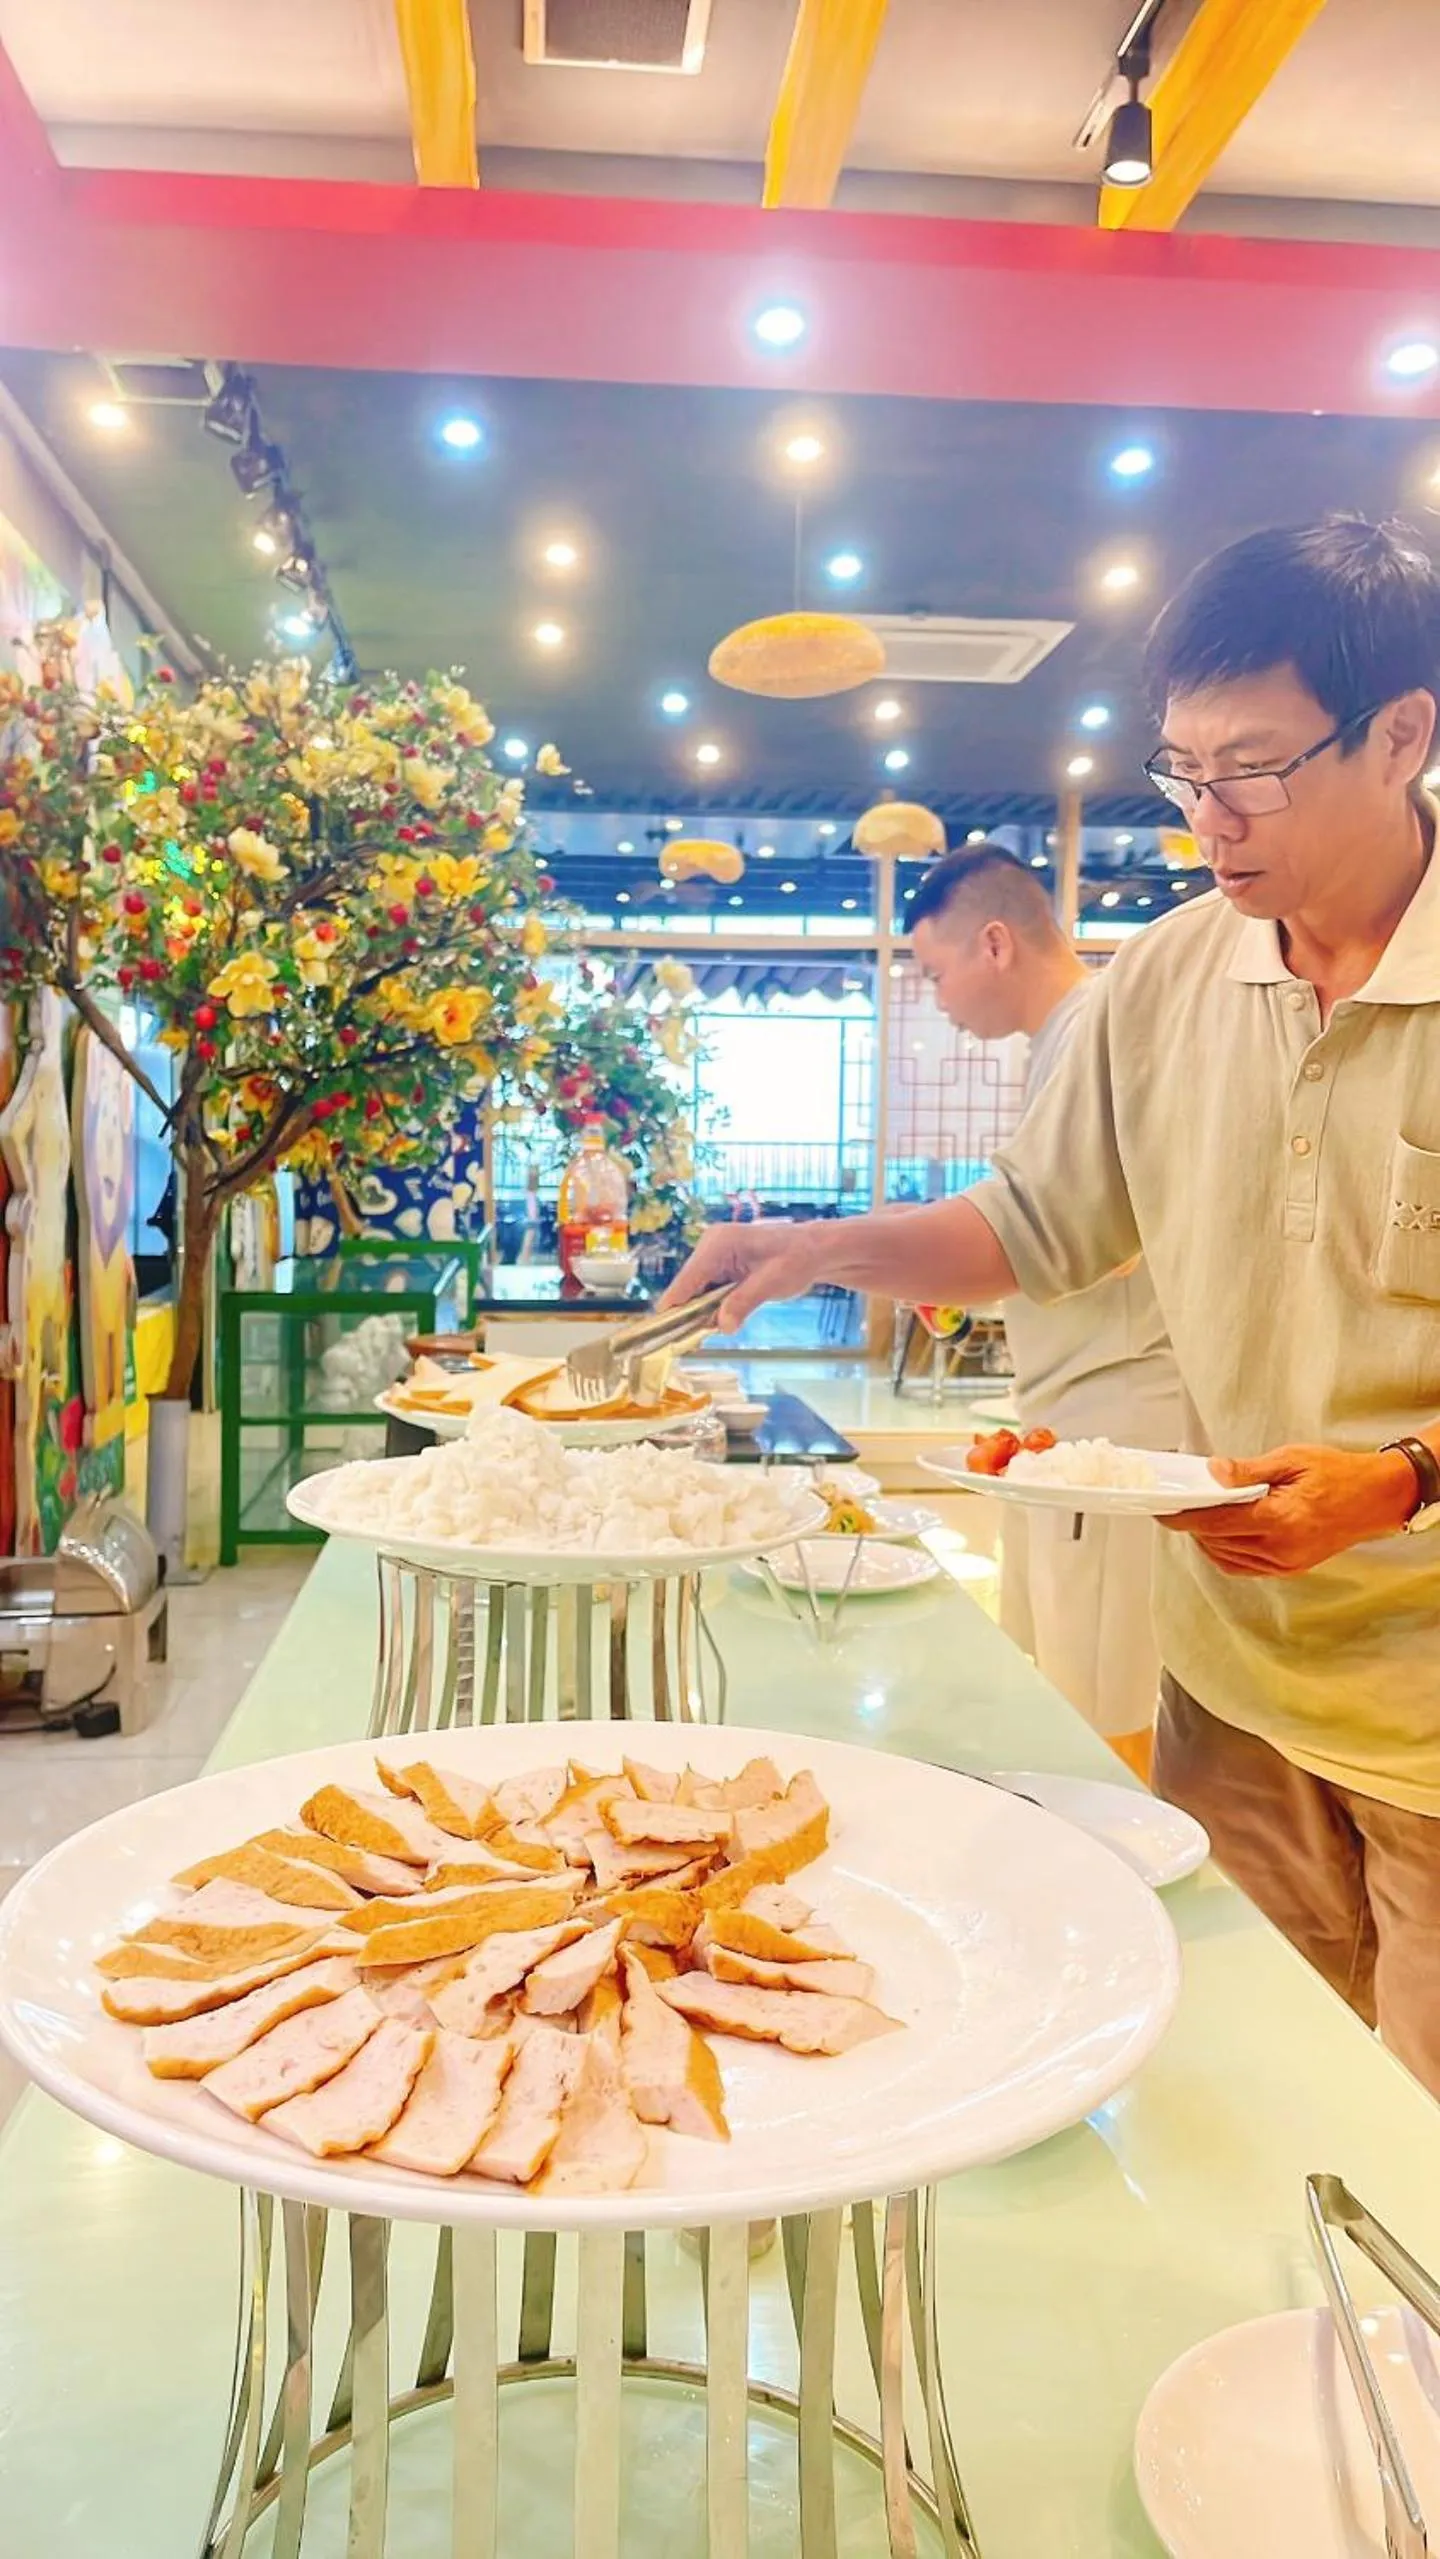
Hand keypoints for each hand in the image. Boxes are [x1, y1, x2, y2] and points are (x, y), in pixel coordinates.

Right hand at [658, 1220, 826, 1329]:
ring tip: (724, 1325)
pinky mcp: (720, 1269)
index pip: (686, 1280)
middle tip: (700, 1340)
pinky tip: (728, 1318)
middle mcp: (710, 1248)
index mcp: (718, 1243)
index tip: (662, 1335)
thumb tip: (722, 1326)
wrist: (815, 1250)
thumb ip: (744, 1302)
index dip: (673, 1308)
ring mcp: (713, 1258)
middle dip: (692, 1315)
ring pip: (695, 1294)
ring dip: (704, 1314)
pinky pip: (707, 1293)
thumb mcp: (773, 1282)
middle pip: (686, 1289)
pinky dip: (713, 1309)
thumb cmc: (798, 1258)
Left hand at [1159, 1444, 1417, 1576]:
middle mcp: (1281, 1548)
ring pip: (1227, 1559)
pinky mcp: (1290, 1569)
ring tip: (1199, 1516)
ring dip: (1208, 1540)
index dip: (1183, 1518)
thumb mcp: (1291, 1459)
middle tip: (1180, 1505)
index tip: (1162, 1511)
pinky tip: (1221, 1533)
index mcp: (1279, 1519)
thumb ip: (1248, 1470)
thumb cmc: (1337, 1473)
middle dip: (1193, 1526)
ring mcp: (1286, 1563)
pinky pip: (1245, 1566)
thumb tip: (1212, 1473)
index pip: (1215, 1524)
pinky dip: (1226, 1552)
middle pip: (1217, 1543)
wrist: (1376, 1498)